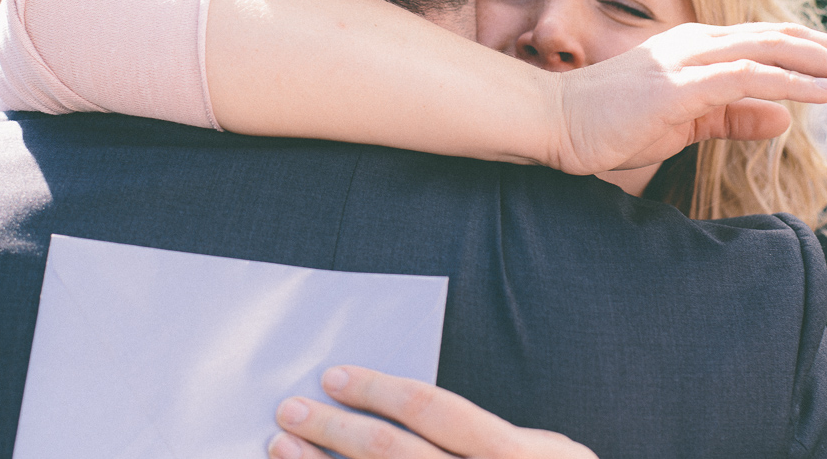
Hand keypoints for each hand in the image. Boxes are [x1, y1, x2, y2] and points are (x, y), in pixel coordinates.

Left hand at [270, 366, 596, 458]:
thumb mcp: (546, 451)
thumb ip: (482, 432)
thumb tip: (401, 400)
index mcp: (511, 454)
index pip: (432, 410)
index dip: (378, 389)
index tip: (333, 375)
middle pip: (391, 453)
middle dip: (333, 427)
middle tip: (290, 407)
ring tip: (280, 444)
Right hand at [551, 22, 826, 174]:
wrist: (554, 122)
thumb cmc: (612, 124)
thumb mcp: (685, 123)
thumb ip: (733, 116)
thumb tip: (784, 119)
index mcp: (705, 49)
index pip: (780, 44)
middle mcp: (703, 43)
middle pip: (791, 39)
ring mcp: (692, 60)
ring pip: (778, 51)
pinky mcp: (680, 85)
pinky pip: (748, 77)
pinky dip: (792, 82)